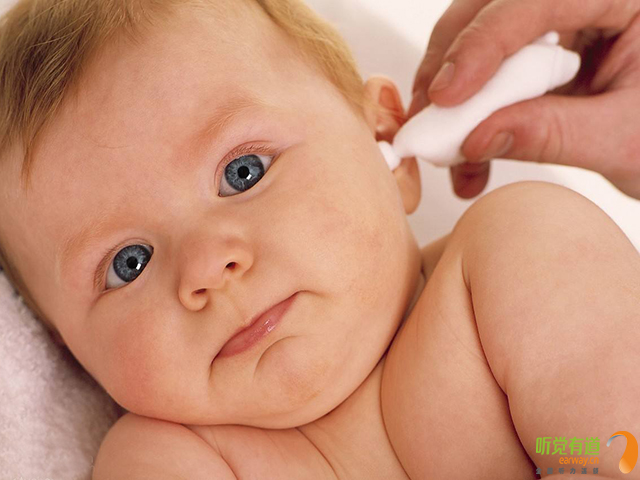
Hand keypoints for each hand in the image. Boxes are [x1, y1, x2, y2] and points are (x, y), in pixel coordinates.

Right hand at [408, 0, 639, 199]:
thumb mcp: (627, 138)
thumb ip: (552, 133)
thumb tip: (475, 138)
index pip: (536, 1)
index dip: (482, 45)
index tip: (445, 96)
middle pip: (493, 10)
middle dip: (451, 67)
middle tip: (427, 120)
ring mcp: (564, 20)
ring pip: (482, 40)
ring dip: (455, 99)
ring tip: (448, 151)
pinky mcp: (546, 50)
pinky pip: (493, 71)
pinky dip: (474, 116)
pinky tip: (472, 160)